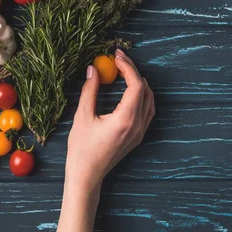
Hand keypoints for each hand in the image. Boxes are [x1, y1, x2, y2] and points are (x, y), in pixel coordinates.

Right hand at [66, 49, 154, 194]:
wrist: (87, 174)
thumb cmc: (81, 148)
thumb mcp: (82, 116)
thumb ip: (90, 91)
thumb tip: (93, 69)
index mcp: (125, 119)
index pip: (136, 85)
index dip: (128, 67)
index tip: (115, 56)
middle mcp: (138, 125)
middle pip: (145, 90)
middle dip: (133, 72)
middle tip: (117, 60)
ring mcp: (140, 131)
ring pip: (149, 100)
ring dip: (139, 83)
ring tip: (122, 72)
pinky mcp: (137, 136)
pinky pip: (147, 110)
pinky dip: (140, 96)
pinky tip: (127, 91)